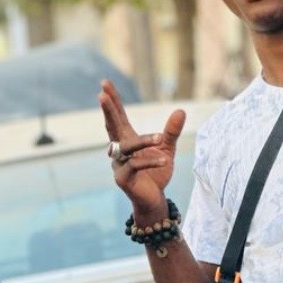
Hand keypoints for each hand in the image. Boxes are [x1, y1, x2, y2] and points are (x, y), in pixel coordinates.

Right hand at [99, 78, 186, 217]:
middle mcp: (119, 150)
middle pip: (112, 126)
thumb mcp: (167, 148)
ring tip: (160, 139)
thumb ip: (171, 131)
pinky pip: (136, 166)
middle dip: (108, 110)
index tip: (105, 83)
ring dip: (144, 141)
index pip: (118, 117)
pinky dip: (151, 161)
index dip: (112, 101)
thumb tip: (181, 110)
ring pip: (128, 147)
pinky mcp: (123, 179)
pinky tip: (163, 160)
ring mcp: (119, 164)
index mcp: (127, 139)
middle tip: (102, 94)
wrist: (155, 199)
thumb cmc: (157, 172)